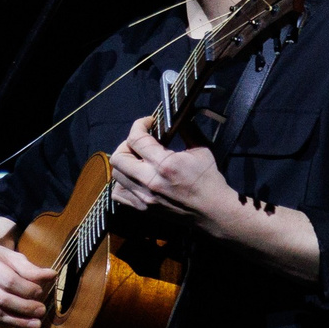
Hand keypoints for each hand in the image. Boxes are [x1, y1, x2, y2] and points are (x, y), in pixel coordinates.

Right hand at [0, 243, 52, 327]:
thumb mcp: (14, 257)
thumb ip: (31, 269)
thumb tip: (52, 276)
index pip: (9, 280)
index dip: (27, 290)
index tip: (41, 293)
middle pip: (1, 299)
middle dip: (25, 308)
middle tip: (41, 312)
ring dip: (17, 322)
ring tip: (34, 323)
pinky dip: (3, 325)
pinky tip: (17, 323)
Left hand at [109, 117, 236, 224]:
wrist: (212, 211)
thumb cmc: (208, 179)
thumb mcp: (201, 149)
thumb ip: (186, 130)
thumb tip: (176, 116)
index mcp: (165, 164)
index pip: (136, 139)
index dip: (139, 125)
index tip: (148, 123)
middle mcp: (150, 181)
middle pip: (118, 157)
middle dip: (126, 144)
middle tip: (139, 142)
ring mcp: (144, 197)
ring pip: (116, 175)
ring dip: (124, 163)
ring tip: (137, 160)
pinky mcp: (143, 209)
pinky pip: (118, 194)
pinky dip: (122, 183)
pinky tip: (135, 178)